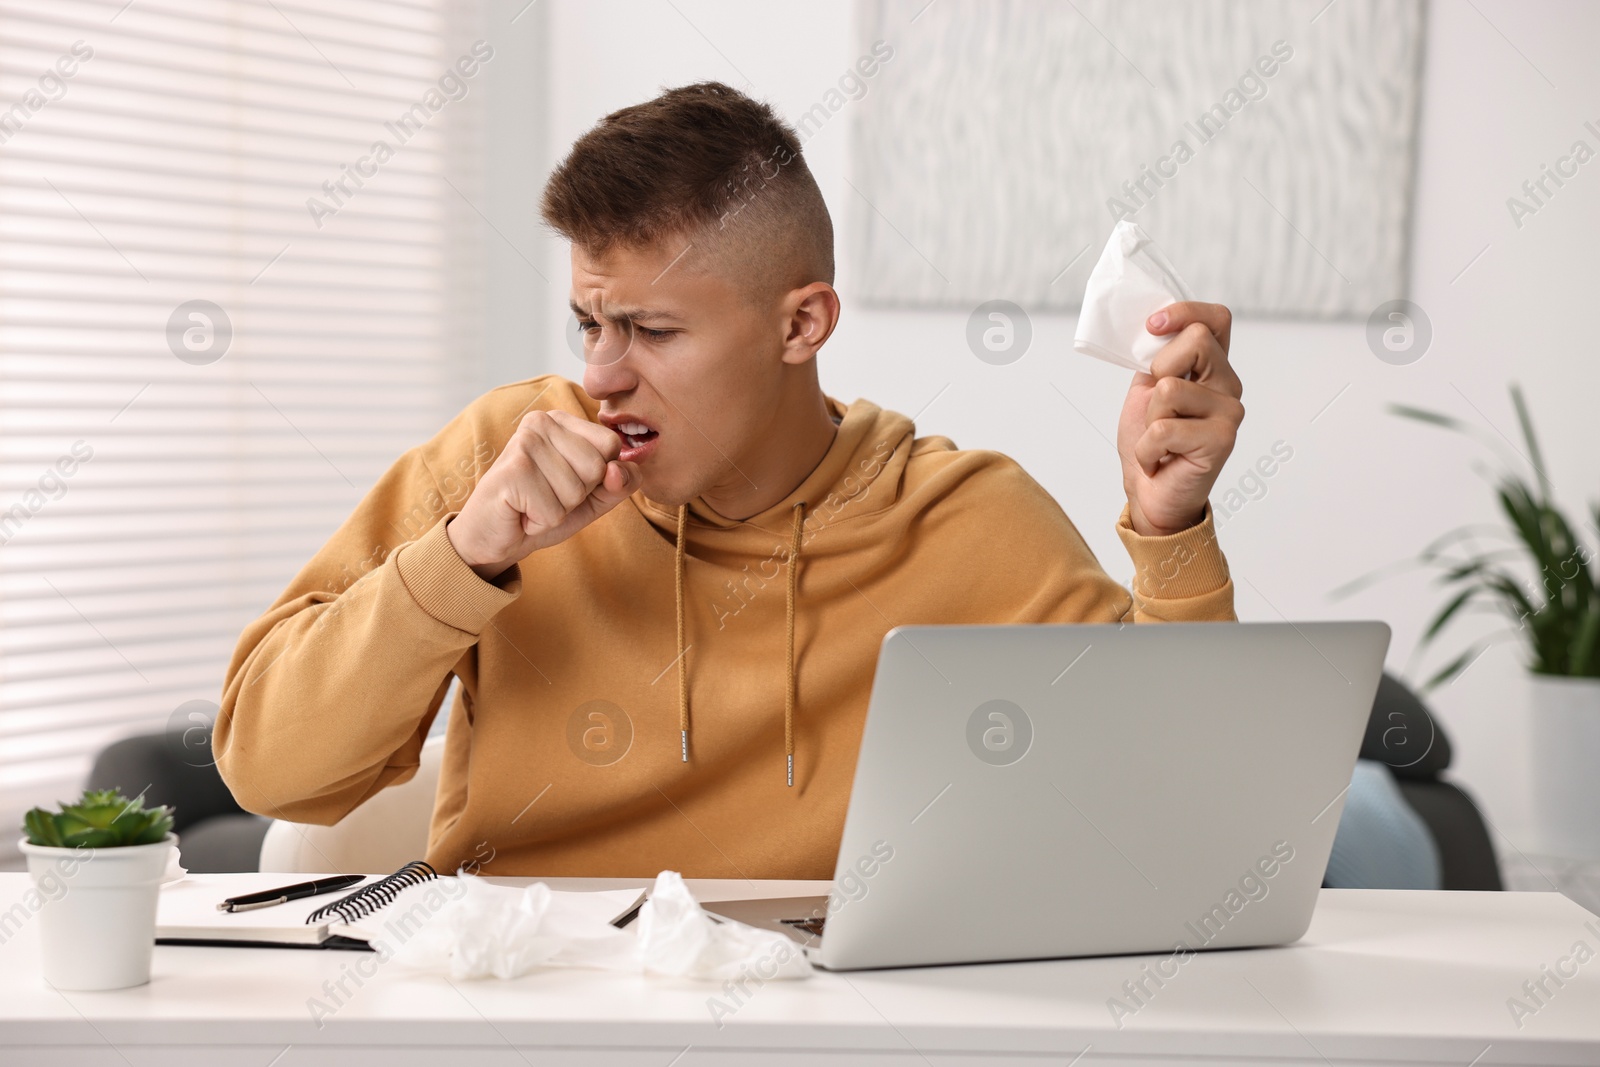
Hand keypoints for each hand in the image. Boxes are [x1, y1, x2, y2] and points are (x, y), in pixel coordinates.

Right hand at [447, 410, 639, 580]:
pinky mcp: (512, 471)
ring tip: (531, 504)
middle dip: (576, 496)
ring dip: (556, 511)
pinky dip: (540, 521)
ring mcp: (523, 443)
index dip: (596, 477)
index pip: (610, 445)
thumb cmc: (539, 509)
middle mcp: (540, 422)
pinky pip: (553, 510)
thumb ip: (619, 483)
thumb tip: (621, 470)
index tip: (564, 482)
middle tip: (544, 496)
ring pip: (575, 491)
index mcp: (560, 421)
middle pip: (595, 467)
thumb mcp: (591, 498)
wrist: (493, 536)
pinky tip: (520, 512)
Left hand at [1115, 302, 1243, 535]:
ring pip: (1170, 388)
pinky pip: (1163, 428)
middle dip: (1158, 371)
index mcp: (1212, 368)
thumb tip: (1154, 325)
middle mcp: (1228, 386)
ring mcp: (1230, 412)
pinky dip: (1147, 449)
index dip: (1185, 312)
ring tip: (1158, 440)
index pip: (1216, 319)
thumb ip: (1156, 358)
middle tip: (1156, 408)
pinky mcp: (1222, 439)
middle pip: (1196, 340)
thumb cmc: (1150, 443)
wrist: (1151, 496)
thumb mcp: (1146, 390)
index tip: (1154, 325)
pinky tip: (1159, 460)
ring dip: (1148, 419)